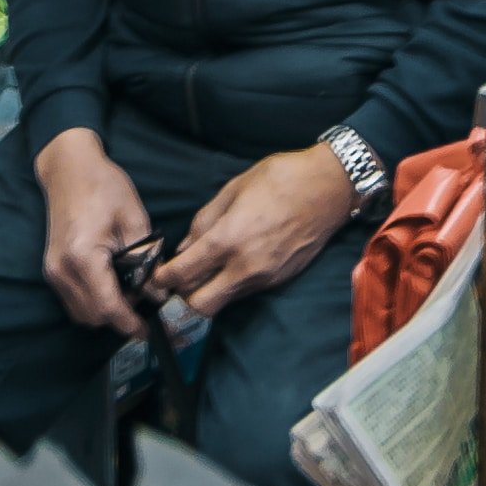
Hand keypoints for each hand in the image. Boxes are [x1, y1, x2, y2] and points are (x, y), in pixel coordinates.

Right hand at [37, 126, 153, 328]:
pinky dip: (92, 301)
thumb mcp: (134, 221)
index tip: (146, 331)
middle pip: (92, 316)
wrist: (69, 169)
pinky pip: (72, 300)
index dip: (129, 323)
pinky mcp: (51, 269)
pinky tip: (111, 284)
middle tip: (142, 301)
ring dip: (104, 312)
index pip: (107, 307)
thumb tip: (156, 293)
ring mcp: (52, 271)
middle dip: (119, 317)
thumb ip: (145, 261)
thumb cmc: (104, 187)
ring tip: (128, 292)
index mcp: (83, 257)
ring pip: (80, 313)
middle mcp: (61, 270)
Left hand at [159, 145, 360, 324]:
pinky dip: (232, 285)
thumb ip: (203, 223)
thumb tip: (185, 248)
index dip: (162, 279)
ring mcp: (265, 277)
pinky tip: (233, 264)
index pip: (183, 275)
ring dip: (209, 292)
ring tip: (205, 270)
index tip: (156, 276)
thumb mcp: (232, 190)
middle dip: (184, 297)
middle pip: (200, 306)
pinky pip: (246, 291)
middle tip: (180, 279)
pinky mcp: (280, 280)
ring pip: (224, 302)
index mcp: (228, 240)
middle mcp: (245, 267)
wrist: (329, 187)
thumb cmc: (280, 179)